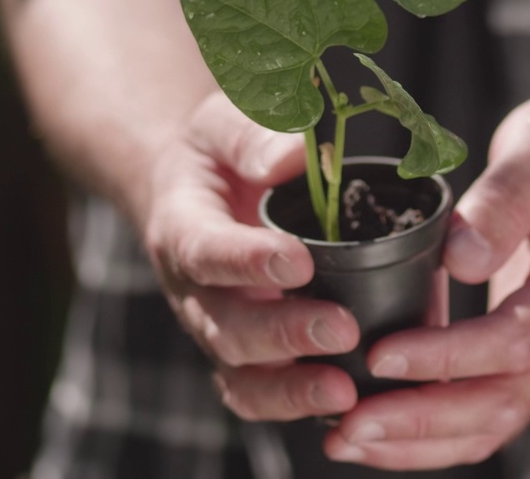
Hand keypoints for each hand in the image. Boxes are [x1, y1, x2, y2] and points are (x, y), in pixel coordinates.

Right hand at [140, 93, 362, 419]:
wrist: (192, 189)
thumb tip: (294, 155)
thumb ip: (254, 135)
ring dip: (291, 388)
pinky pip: (257, 396)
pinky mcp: (240, 356)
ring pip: (240, 375)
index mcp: (182, 225)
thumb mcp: (226, 121)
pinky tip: (347, 405)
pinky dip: (295, 409)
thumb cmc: (219, 152)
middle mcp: (191, 290)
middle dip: (283, 334)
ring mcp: (214, 329)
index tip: (299, 262)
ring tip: (345, 389)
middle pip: (226, 327)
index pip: (205, 249)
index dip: (247, 261)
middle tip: (342, 328)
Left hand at [323, 82, 529, 468]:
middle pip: (503, 402)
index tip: (381, 356)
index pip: (518, 340)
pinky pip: (489, 407)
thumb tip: (462, 259)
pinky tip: (381, 425)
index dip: (448, 358)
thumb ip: (509, 194)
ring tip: (348, 439)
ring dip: (421, 440)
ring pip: (494, 420)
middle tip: (347, 426)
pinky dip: (434, 428)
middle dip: (422, 422)